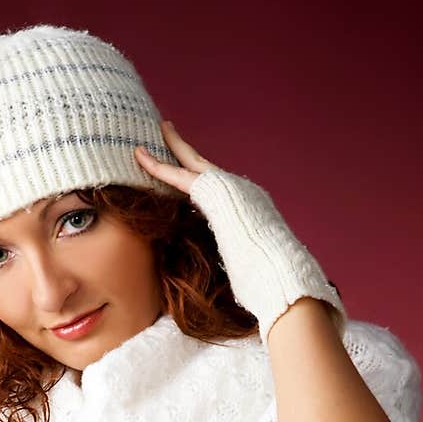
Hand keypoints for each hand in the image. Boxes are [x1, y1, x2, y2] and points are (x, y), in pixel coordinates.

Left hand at [137, 120, 345, 345]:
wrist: (281, 273)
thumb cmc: (271, 284)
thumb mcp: (254, 272)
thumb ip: (242, 266)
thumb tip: (241, 288)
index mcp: (255, 210)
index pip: (222, 193)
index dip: (202, 185)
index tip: (188, 181)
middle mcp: (246, 191)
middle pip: (206, 169)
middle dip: (185, 152)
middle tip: (167, 132)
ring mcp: (233, 187)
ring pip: (192, 164)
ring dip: (170, 151)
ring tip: (148, 140)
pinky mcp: (217, 191)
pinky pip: (179, 176)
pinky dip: (158, 166)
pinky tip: (140, 156)